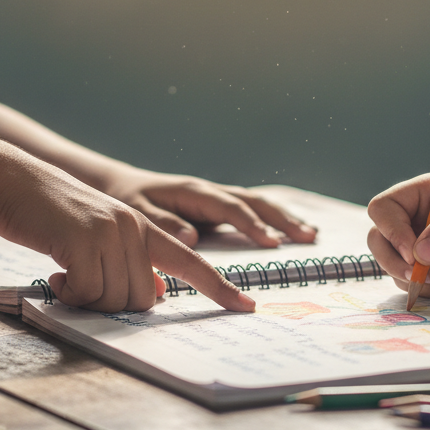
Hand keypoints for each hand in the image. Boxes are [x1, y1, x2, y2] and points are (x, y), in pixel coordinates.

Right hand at [0, 159, 256, 313]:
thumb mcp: (100, 236)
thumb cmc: (52, 215)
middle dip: (112, 304)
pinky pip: (86, 293)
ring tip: (64, 275)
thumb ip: (131, 260)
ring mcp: (110, 232)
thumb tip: (157, 292)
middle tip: (80, 287)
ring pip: (115, 299)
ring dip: (86, 299)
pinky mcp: (82, 240)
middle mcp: (134, 228)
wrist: (13, 181)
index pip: (191, 262)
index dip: (220, 287)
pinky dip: (67, 294)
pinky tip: (53, 275)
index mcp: (144, 228)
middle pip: (143, 298)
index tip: (247, 306)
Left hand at [91, 164, 317, 248]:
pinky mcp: (216, 208)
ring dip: (283, 217)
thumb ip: (164, 223)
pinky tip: (291, 231)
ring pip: (256, 203)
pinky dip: (272, 218)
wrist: (119, 186)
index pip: (229, 208)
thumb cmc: (126, 201)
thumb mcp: (137, 212)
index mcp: (193, 193)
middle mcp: (209, 192)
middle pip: (253, 202)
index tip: (271, 243)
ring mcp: (215, 199)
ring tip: (311, 234)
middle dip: (281, 218)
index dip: (251, 225)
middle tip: (306, 237)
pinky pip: (250, 210)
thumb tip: (192, 237)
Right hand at [367, 174, 429, 295]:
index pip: (385, 208)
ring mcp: (426, 249)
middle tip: (422, 275)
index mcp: (425, 194)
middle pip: (380, 240)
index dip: (392, 230)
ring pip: (396, 268)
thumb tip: (420, 252)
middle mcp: (418, 220)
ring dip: (422, 281)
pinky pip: (419, 287)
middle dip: (396, 261)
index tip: (415, 252)